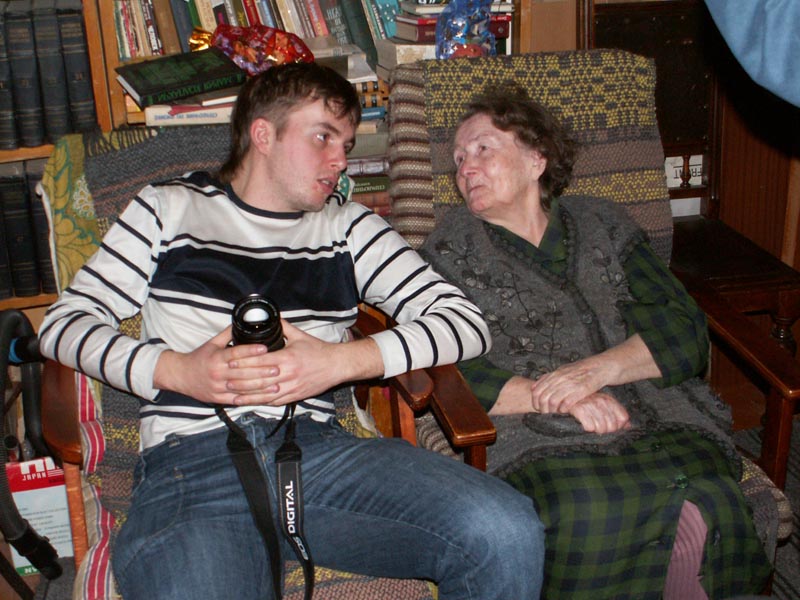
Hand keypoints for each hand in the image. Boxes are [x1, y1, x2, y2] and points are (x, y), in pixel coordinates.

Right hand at [154, 325, 269, 404]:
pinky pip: (239, 400)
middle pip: (243, 372)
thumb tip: (243, 321)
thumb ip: (228, 333)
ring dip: (261, 387)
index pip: (236, 353)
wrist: (180, 376)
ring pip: (243, 388)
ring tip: (277, 384)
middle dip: (262, 371)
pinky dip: (253, 399)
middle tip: (278, 368)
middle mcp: (218, 373)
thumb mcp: (212, 343)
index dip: (251, 350)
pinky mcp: (219, 399)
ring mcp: (219, 387)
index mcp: (216, 358)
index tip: (265, 347)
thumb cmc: (199, 358)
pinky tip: (265, 397)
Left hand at [225, 320, 382, 406]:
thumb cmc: (319, 350)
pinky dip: (259, 402)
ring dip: (246, 395)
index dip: (242, 362)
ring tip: (231, 394)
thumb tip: (271, 317)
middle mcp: (287, 375)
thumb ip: (283, 327)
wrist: (336, 365)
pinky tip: (248, 402)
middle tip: (223, 379)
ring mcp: (291, 387)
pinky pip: (274, 401)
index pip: (259, 361)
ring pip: (264, 393)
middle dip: (239, 380)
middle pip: (258, 379)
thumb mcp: (300, 335)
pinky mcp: (294, 396)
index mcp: (287, 358)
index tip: (228, 361)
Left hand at [530, 357, 606, 414]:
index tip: (537, 407)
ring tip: (555, 413)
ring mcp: (571, 383)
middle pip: (543, 397)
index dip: (535, 401)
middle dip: (542, 408)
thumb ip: (549, 378)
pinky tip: (565, 411)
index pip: (537, 389)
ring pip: (553, 401)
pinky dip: (564, 409)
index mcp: (555, 374)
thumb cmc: (582, 370)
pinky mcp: (582, 389)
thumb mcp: (563, 370)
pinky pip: (567, 402)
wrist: (601, 366)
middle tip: (545, 414)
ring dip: (552, 410)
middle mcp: (561, 378)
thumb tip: (534, 386)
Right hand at [568, 392, 630, 433]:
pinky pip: (589, 426)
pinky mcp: (578, 409)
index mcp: (608, 399)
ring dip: (596, 430)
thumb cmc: (583, 404)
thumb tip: (628, 426)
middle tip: (598, 429)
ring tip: (591, 427)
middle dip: (606, 431)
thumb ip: (617, 415)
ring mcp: (590, 404)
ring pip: (601, 428)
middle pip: (612, 426)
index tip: (610, 428)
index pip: (623, 418)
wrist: (562, 398)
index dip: (618, 426)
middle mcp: (601, 401)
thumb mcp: (601, 407)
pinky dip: (588, 428)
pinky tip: (584, 425)